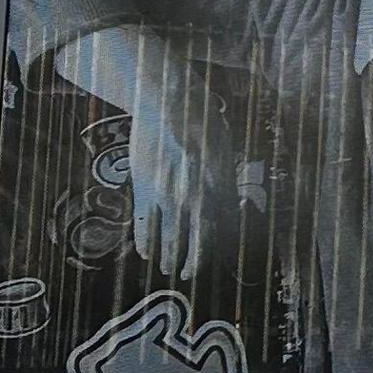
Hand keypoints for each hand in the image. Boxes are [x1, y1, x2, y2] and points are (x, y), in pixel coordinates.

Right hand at [60, 27, 234, 279]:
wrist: (166, 98)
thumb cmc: (202, 118)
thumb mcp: (224, 147)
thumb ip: (224, 178)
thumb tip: (229, 205)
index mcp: (218, 182)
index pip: (220, 226)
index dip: (214, 248)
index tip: (211, 260)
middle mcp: (194, 192)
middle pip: (195, 238)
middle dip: (192, 261)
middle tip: (188, 275)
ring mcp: (166, 191)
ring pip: (168, 235)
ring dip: (168, 256)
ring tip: (166, 270)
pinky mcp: (143, 186)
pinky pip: (143, 221)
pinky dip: (144, 240)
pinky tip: (144, 253)